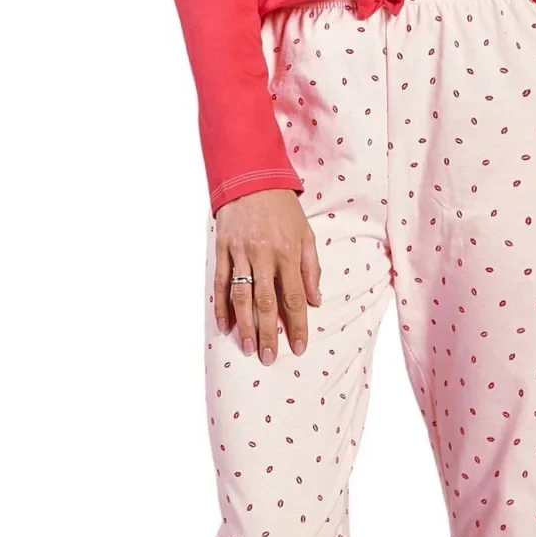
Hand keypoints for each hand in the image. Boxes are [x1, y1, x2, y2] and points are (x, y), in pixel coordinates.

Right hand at [213, 189, 321, 362]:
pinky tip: (225, 326)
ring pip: (242, 296)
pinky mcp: (222, 249)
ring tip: (249, 348)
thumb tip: (315, 302)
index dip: (296, 325)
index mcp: (287, 253)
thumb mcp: (306, 234)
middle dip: (268, 333)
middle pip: (266, 302)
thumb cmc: (283, 209)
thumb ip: (311, 269)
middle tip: (269, 358)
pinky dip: (222, 306)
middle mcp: (263, 255)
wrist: (251, 178)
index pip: (293, 297)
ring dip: (245, 325)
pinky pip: (220, 283)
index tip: (297, 347)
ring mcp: (240, 253)